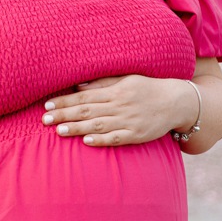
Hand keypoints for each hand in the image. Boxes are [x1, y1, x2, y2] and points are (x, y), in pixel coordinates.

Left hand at [41, 74, 189, 146]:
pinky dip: (102, 140)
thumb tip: (78, 85)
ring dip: (78, 128)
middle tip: (45, 119)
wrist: (176, 102)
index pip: (85, 96)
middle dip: (65, 115)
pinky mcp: (137, 135)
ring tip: (59, 131)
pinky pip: (117, 138)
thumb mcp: (126, 79)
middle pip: (87, 110)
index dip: (66, 101)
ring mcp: (129, 121)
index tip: (48, 105)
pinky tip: (87, 141)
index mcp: (116, 90)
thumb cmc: (147, 88)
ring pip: (99, 124)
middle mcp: (120, 105)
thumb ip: (103, 82)